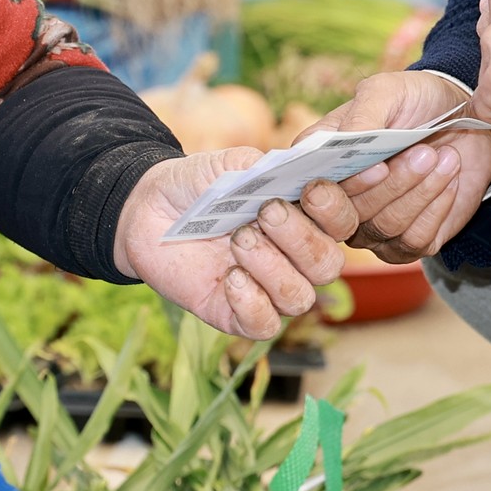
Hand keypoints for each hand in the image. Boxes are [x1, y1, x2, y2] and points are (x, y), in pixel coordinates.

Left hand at [115, 148, 348, 340]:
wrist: (149, 210)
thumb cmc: (198, 185)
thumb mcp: (229, 165)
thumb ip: (262, 166)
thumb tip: (291, 166)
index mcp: (302, 218)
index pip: (342, 223)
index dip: (336, 210)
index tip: (311, 190)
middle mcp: (293, 258)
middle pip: (327, 265)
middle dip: (301, 238)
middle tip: (266, 212)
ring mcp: (267, 288)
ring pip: (299, 297)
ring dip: (273, 268)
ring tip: (239, 240)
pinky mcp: (237, 314)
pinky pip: (264, 325)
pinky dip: (252, 303)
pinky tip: (230, 277)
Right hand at [288, 72, 490, 264]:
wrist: (463, 119)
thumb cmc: (414, 101)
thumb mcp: (387, 92)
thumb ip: (362, 115)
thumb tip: (346, 142)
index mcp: (320, 162)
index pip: (307, 194)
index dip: (333, 194)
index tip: (377, 168)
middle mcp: (338, 202)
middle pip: (345, 219)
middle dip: (391, 187)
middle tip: (424, 153)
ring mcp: (370, 227)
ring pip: (384, 228)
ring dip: (420, 191)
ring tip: (446, 155)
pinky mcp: (405, 244)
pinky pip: (413, 241)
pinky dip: (436, 207)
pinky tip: (450, 177)